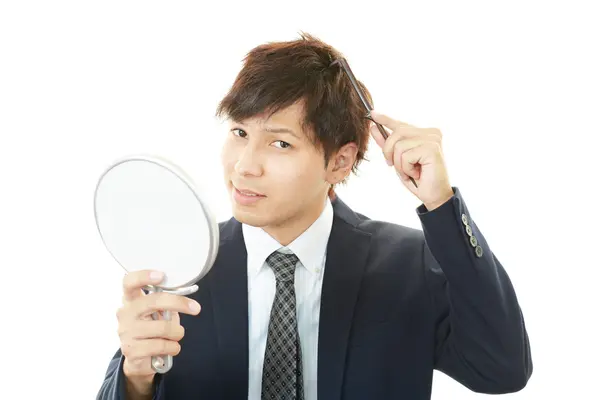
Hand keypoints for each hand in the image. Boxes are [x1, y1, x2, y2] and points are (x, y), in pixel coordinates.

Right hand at [116, 270, 200, 397]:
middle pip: (154, 301)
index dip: (144, 276)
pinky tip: (171, 348)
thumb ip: (165, 303)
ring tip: (175, 335)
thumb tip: (187, 300)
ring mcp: (126, 332)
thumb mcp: (157, 313)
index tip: (161, 275)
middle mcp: (125, 314)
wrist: (138, 359)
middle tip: (195, 308)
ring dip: (177, 332)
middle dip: (179, 303)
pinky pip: (162, 345)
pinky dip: (173, 347)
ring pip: (164, 327)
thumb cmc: (151, 330)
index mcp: (131, 300)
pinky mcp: (132, 351)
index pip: (129, 282)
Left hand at [369, 110, 453, 209]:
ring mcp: (433, 139)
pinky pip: (406, 155)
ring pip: (399, 145)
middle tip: (393, 165)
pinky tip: (417, 173)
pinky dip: (406, 168)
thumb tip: (374, 128)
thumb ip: (388, 144)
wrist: (434, 195)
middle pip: (396, 133)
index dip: (385, 119)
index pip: (401, 124)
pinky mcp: (432, 148)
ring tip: (410, 171)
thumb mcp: (398, 159)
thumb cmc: (418, 178)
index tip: (372, 113)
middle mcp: (431, 132)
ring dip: (399, 163)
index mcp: (424, 133)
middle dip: (389, 151)